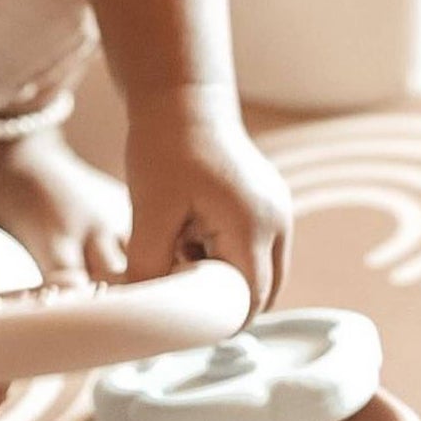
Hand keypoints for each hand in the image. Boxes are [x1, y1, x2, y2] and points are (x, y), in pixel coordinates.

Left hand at [123, 84, 291, 316]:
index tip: (183, 320)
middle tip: (179, 285)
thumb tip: (143, 313)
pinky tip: (191, 234)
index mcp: (253, 226)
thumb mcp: (149, 213)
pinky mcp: (268, 203)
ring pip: (261, 270)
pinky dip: (228, 254)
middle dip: (223, 300)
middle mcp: (277, 221)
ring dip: (225, 276)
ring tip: (183, 249)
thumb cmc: (163, 149)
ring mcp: (278, 210)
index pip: (250, 300)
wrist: (180, 99)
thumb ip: (149, 267)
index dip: (219, 319)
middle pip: (263, 291)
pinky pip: (257, 247)